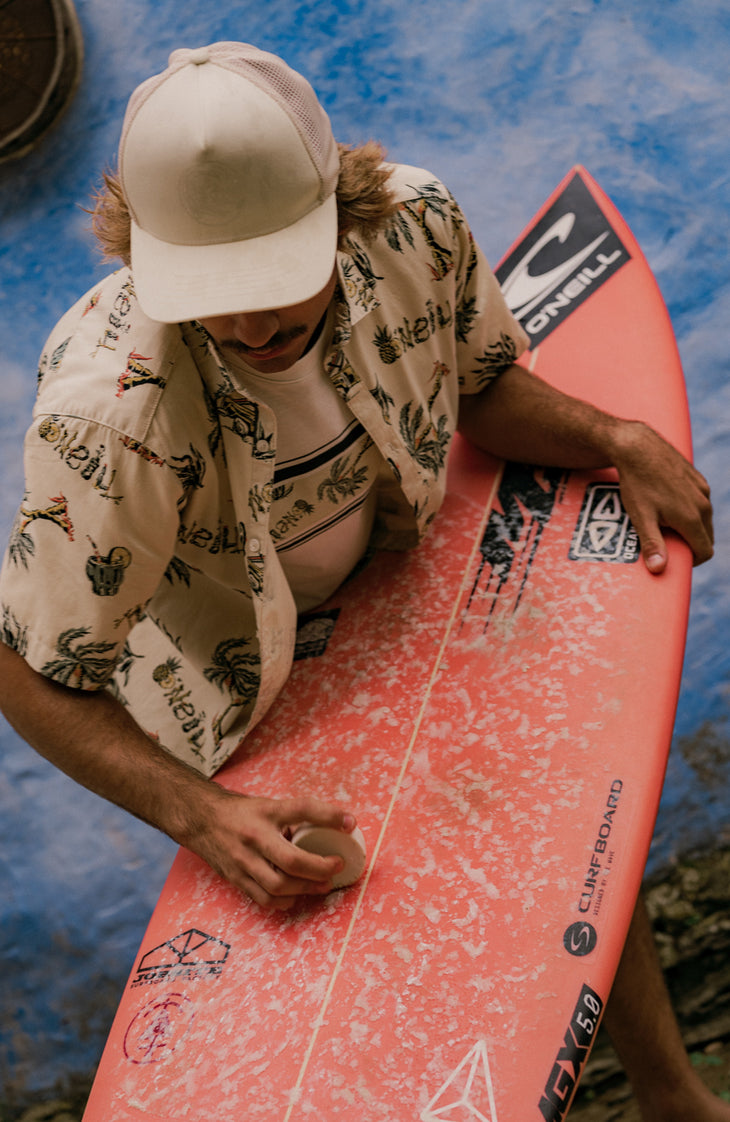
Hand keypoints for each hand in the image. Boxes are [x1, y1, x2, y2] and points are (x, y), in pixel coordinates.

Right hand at [186, 789, 357, 910]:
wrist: (201, 820)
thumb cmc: (242, 813)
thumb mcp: (269, 804)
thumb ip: (294, 817)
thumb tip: (330, 828)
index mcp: (266, 812)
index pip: (302, 809)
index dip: (329, 815)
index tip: (350, 823)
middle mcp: (254, 837)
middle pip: (292, 860)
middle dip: (319, 868)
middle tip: (336, 867)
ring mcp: (243, 861)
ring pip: (278, 885)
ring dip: (305, 889)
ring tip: (323, 885)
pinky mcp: (236, 878)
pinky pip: (264, 898)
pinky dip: (284, 901)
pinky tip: (295, 897)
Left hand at [612, 421, 713, 573]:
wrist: (638, 448)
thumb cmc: (637, 484)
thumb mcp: (641, 518)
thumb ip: (652, 544)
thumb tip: (659, 569)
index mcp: (691, 518)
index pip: (705, 551)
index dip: (691, 561)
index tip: (675, 560)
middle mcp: (702, 504)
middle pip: (706, 536)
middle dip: (690, 544)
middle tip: (667, 543)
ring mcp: (702, 489)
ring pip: (704, 518)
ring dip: (690, 526)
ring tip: (664, 522)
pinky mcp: (697, 478)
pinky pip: (700, 501)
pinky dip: (689, 508)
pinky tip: (667, 503)